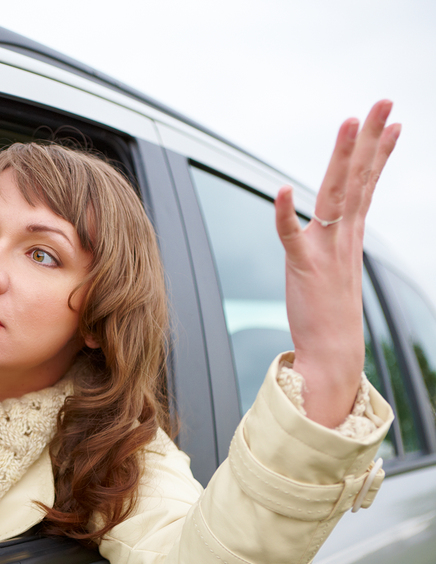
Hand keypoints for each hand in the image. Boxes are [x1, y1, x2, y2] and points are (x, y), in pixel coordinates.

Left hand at [275, 100, 400, 426]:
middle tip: (383, 102)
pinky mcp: (303, 267)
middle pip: (358, 177)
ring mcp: (326, 249)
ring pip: (335, 195)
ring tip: (349, 123)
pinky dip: (286, 214)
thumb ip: (337, 239)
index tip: (392, 122)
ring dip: (341, 158)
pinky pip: (291, 236)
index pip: (367, 183)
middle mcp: (344, 236)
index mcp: (351, 234)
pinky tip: (281, 191)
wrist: (333, 352)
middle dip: (370, 138)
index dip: (378, 151)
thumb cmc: (330, 310)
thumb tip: (340, 221)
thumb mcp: (336, 265)